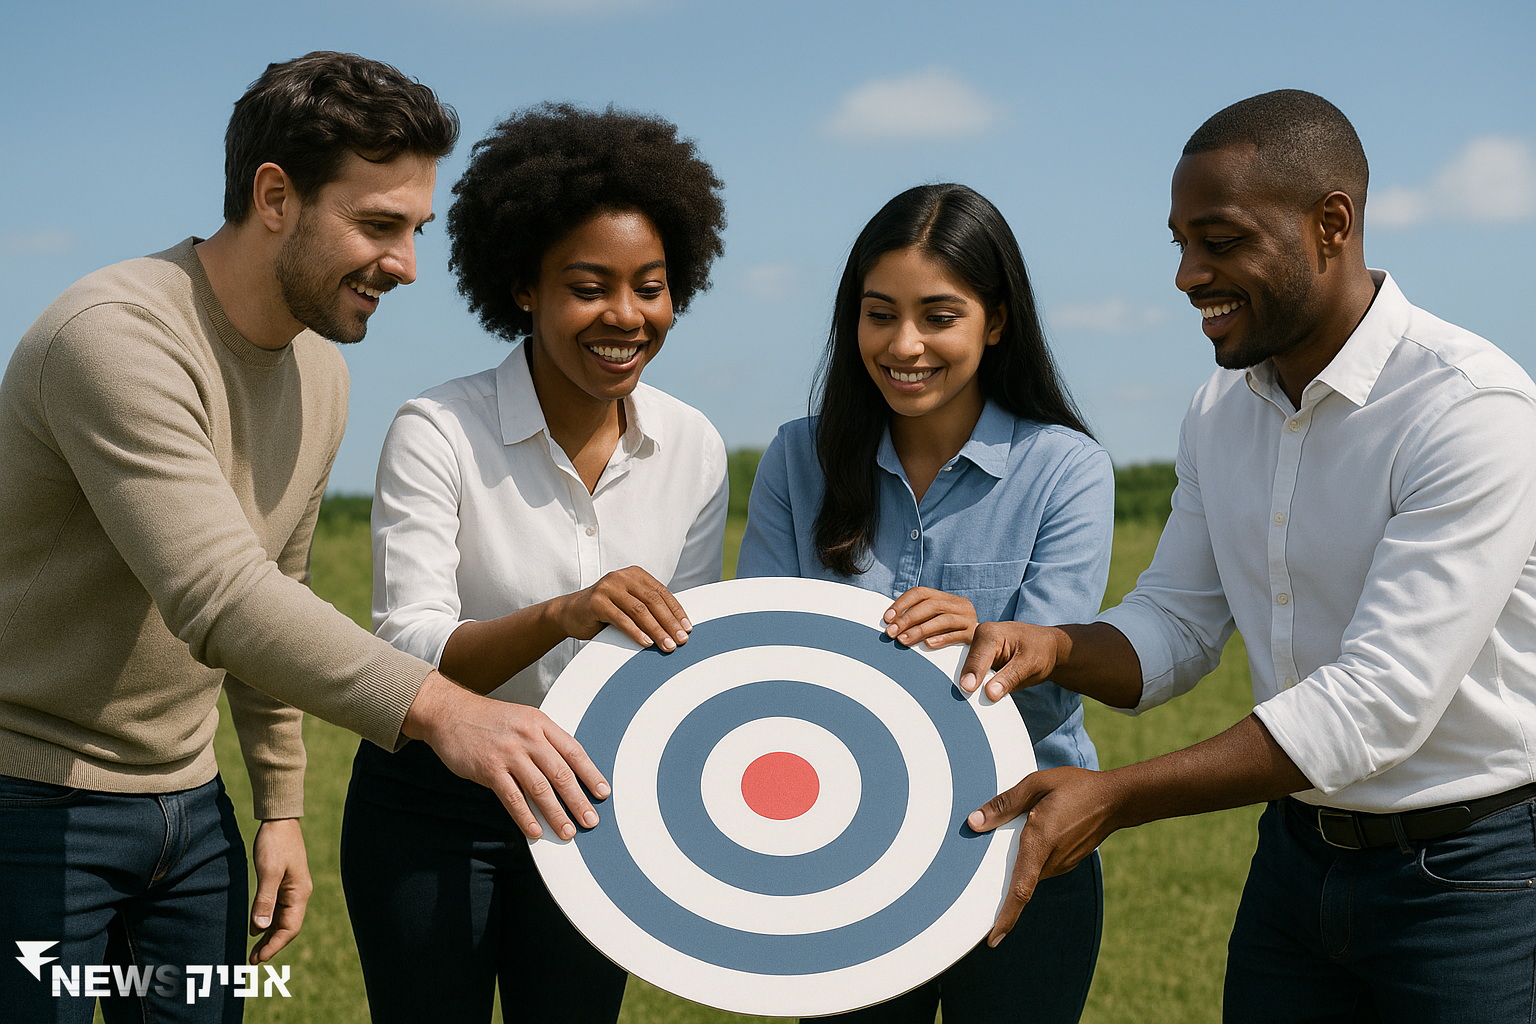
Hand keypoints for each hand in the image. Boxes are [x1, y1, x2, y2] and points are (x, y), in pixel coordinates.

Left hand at [248, 818, 311, 963]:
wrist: (279, 820)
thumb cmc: (275, 844)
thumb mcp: (269, 872)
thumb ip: (265, 900)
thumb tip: (260, 929)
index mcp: (299, 894)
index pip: (290, 928)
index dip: (275, 946)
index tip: (258, 958)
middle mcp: (298, 894)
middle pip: (287, 927)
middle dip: (271, 945)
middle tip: (252, 960)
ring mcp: (291, 889)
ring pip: (281, 920)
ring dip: (268, 936)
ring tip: (253, 951)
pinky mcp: (283, 883)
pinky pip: (276, 909)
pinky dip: (266, 922)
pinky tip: (255, 929)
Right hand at [403, 671, 610, 840]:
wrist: (451, 713)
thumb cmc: (490, 719)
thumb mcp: (524, 719)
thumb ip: (544, 741)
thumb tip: (567, 770)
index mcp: (541, 724)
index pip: (574, 752)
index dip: (591, 774)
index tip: (602, 793)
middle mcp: (529, 737)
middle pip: (561, 774)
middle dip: (578, 801)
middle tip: (590, 821)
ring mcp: (509, 754)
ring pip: (540, 789)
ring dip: (556, 814)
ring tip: (567, 831)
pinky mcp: (489, 769)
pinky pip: (512, 798)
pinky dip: (525, 817)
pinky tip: (536, 831)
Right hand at [551, 566, 691, 651]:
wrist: (570, 612)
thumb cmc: (606, 611)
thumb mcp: (629, 604)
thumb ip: (649, 608)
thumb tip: (678, 627)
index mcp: (635, 574)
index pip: (662, 592)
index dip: (676, 611)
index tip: (688, 628)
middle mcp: (622, 576)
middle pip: (653, 601)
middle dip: (669, 622)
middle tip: (681, 640)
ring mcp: (608, 587)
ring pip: (639, 610)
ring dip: (656, 630)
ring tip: (667, 645)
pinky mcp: (596, 601)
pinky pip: (621, 618)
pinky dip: (635, 632)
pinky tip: (646, 643)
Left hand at [882, 587, 976, 649]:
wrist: (988, 643)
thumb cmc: (953, 632)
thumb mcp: (938, 619)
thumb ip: (920, 618)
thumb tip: (890, 623)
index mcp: (946, 597)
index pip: (921, 592)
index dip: (902, 603)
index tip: (887, 618)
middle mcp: (958, 604)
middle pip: (930, 606)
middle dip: (907, 619)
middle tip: (891, 632)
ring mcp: (968, 618)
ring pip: (942, 619)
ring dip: (920, 630)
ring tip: (903, 640)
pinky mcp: (975, 634)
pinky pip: (957, 635)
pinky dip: (942, 639)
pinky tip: (928, 645)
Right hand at [958, 621, 1067, 699]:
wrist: (1046, 649)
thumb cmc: (1040, 651)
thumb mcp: (1029, 665)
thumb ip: (1009, 678)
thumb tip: (990, 693)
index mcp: (988, 634)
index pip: (976, 660)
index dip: (972, 676)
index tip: (968, 690)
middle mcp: (977, 639)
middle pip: (964, 666)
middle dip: (965, 682)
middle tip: (964, 700)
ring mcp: (975, 651)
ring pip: (964, 673)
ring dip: (968, 687)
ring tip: (968, 701)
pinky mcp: (977, 662)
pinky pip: (969, 676)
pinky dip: (973, 687)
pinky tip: (975, 696)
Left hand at [966, 766, 1122, 945]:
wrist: (1116, 800)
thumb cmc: (1076, 788)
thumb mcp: (1036, 785)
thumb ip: (1004, 804)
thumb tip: (974, 822)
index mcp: (1041, 842)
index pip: (1020, 889)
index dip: (1006, 917)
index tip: (993, 939)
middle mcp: (1052, 860)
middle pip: (1019, 881)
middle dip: (1001, 887)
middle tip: (979, 892)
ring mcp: (1062, 863)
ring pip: (1030, 872)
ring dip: (1017, 867)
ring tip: (1005, 848)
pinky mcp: (1068, 861)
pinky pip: (1042, 865)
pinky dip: (1030, 860)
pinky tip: (1030, 839)